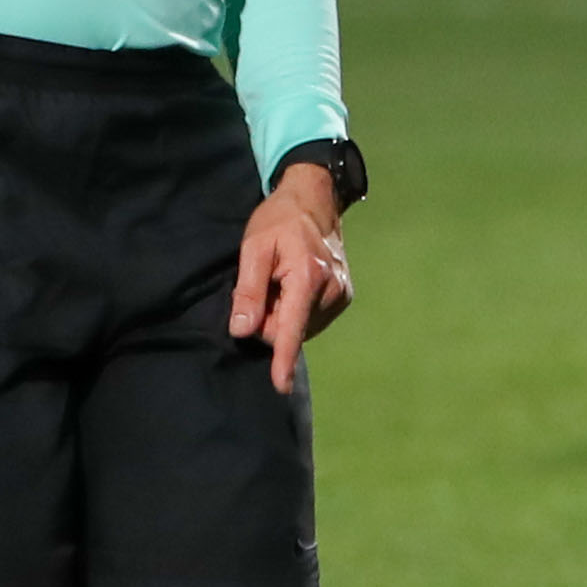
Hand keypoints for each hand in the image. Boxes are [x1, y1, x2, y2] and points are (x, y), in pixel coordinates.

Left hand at [230, 162, 351, 394]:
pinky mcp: (344, 297)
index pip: (291, 328)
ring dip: (283, 315)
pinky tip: (293, 287)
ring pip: (300, 328)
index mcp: (308, 277)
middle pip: (289, 330)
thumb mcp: (254, 248)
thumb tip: (242, 331)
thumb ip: (248, 291)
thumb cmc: (278, 220)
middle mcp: (332, 291)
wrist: (314, 200)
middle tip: (264, 285)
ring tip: (280, 281)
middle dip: (269, 319)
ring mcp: (341, 295)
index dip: (283, 359)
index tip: (281, 386)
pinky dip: (296, 311)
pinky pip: (311, 321)